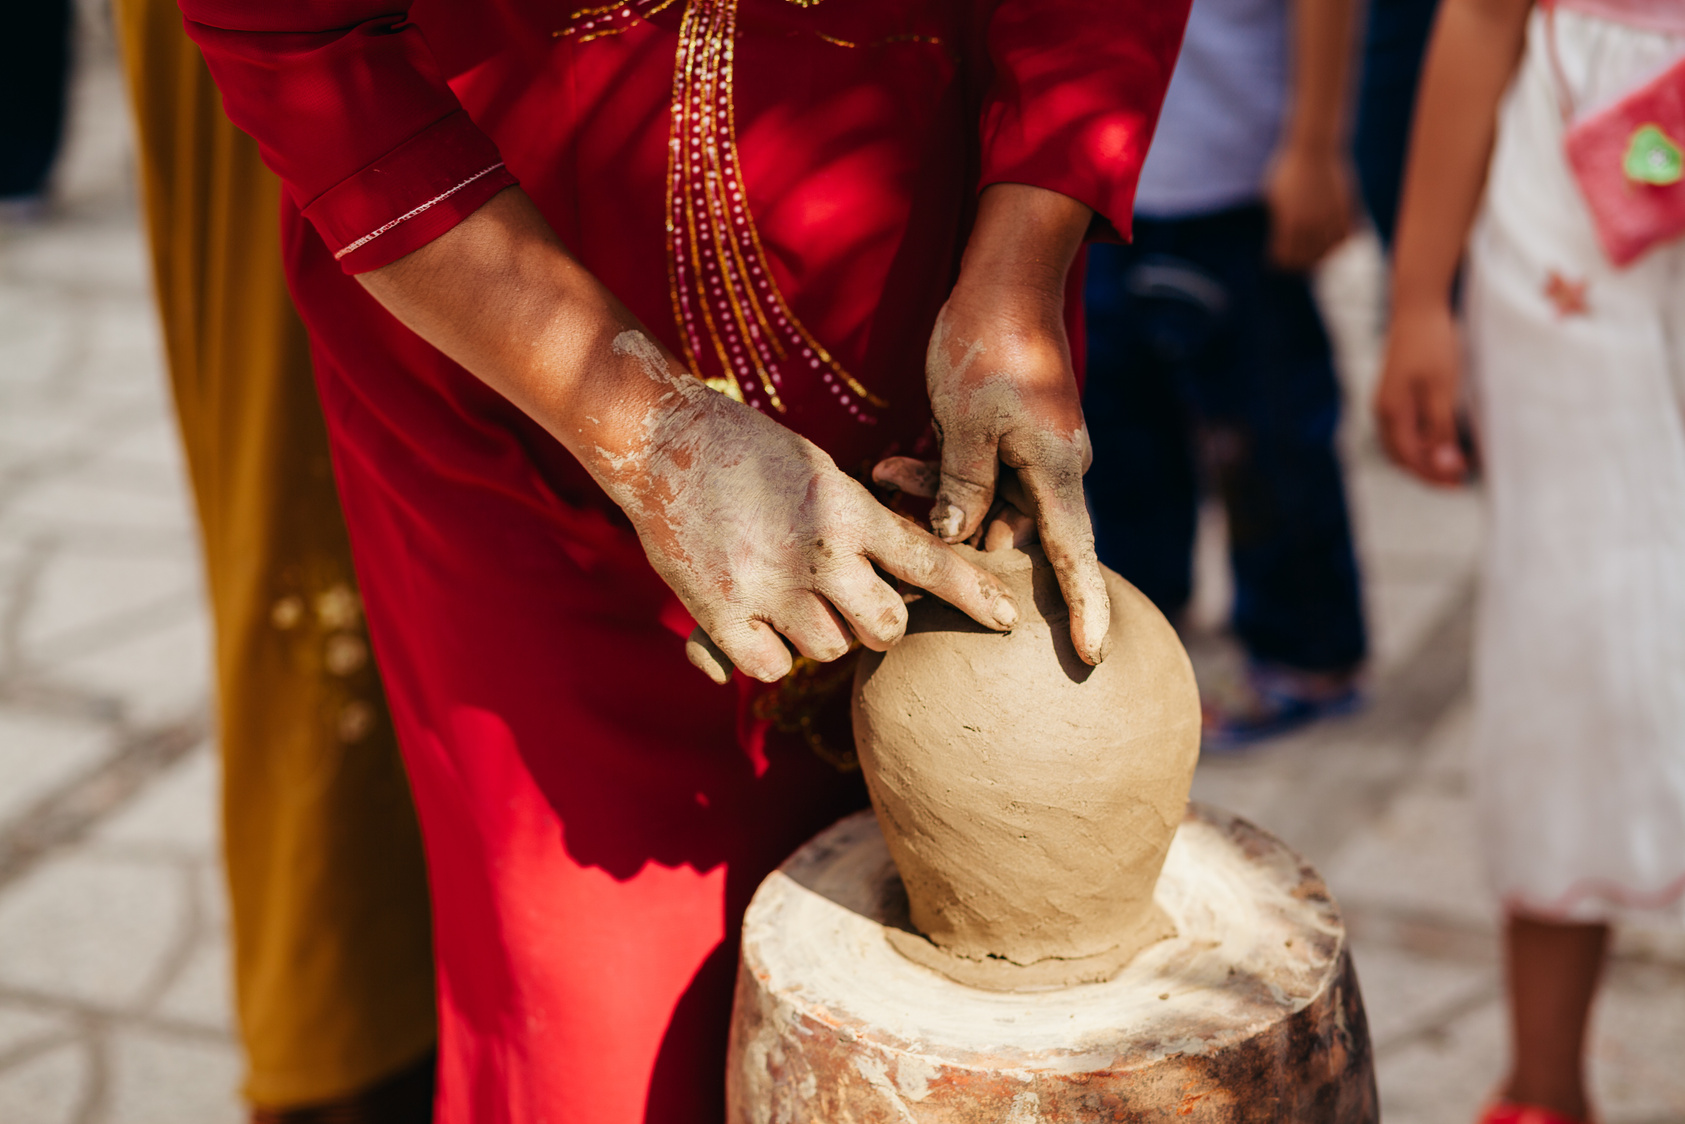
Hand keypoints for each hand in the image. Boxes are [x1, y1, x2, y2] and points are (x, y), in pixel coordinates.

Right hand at [596, 332, 1020, 684]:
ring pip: (829, 650)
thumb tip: (900, 580)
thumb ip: (860, 526)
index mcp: (848, 509)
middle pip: (886, 629)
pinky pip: (772, 667)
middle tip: (854, 602)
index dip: (974, 595)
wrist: (660, 439)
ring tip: (790, 596)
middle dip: (881, 625)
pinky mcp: (721, 613)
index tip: (1008, 619)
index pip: (930, 562)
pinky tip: (758, 621)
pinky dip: (771, 653)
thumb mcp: (820, 472)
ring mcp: (769, 587)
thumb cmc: (748, 451)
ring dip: (820, 634)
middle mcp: (818, 553)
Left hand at [922, 183, 1109, 664]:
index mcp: (1056, 470)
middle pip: (1011, 532)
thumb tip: (956, 538)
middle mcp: (1052, 468)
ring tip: (890, 472)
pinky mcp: (1006, 432)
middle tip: (903, 509)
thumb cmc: (988, 342)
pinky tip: (896, 462)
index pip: (1074, 556)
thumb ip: (962, 488)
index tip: (1091, 658)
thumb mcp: (966, 421)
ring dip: (935, 497)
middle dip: (956, 537)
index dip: (1083, 608)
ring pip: (981, 502)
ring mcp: (1030, 450)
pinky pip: (973, 473)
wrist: (1003, 274)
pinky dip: (937, 475)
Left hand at [1263, 142, 1354, 271]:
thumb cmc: (1288, 167)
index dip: (1279, 262)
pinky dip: (1341, 242)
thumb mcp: (1272, 194)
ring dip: (1321, 256)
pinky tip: (1334, 242)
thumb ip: (1278, 217)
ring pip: (1328, 250)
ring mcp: (1329, 216)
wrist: (1314, 148)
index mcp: (1289, 222)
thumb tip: (1278, 236)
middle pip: (1306, 258)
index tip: (1277, 261)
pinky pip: (1347, 235)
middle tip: (1295, 264)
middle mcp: (1310, 223)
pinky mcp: (1346, 208)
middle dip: (1299, 264)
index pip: (1284, 255)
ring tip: (1315, 256)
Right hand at [1374, 301, 1469, 485]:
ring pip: (1401, 445)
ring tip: (1453, 463)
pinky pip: (1404, 430)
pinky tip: (1441, 439)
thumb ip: (1442, 429)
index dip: (1435, 475)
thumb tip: (1445, 465)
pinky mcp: (1394, 394)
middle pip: (1402, 457)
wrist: (1418, 307)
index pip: (1411, 459)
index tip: (1461, 482)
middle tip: (1459, 480)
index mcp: (1392, 413)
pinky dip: (1422, 442)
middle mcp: (1382, 411)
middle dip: (1428, 472)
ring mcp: (1386, 402)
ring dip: (1425, 459)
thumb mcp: (1443, 389)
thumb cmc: (1432, 344)